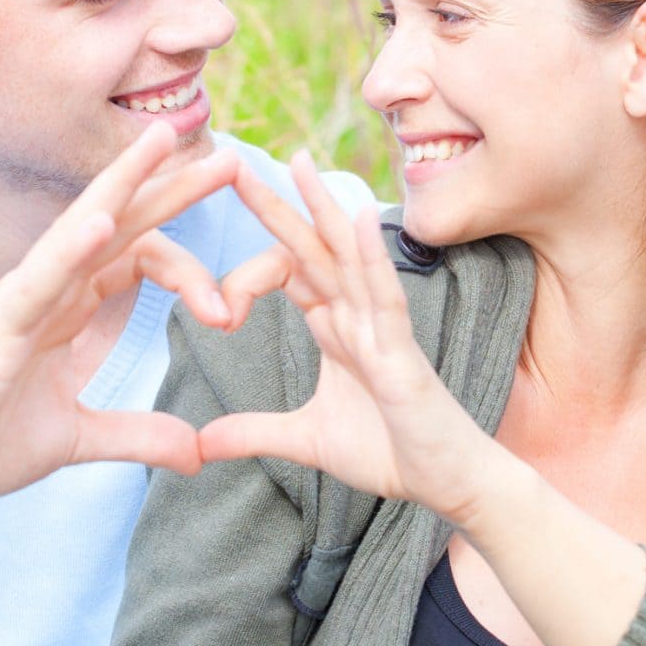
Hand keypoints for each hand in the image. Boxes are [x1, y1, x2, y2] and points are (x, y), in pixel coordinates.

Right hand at [0, 123, 237, 554]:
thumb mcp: (77, 441)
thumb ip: (135, 436)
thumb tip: (195, 451)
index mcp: (70, 308)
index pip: (141, 262)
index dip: (191, 272)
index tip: (232, 308)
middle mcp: (50, 290)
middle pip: (122, 226)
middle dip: (172, 190)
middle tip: (227, 160)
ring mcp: (22, 299)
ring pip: (81, 227)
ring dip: (124, 182)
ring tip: (161, 141)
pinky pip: (40, 277)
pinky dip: (71, 247)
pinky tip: (102, 219)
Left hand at [197, 154, 502, 519]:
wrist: (446, 483)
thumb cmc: (391, 451)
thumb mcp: (307, 441)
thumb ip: (255, 433)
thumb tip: (199, 443)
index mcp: (335, 327)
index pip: (288, 272)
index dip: (247, 270)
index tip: (217, 303)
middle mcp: (358, 316)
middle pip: (311, 248)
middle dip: (274, 206)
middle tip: (234, 163)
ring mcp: (382, 330)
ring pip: (348, 257)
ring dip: (323, 209)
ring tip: (300, 163)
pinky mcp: (402, 355)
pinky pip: (386, 298)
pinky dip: (371, 258)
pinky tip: (359, 218)